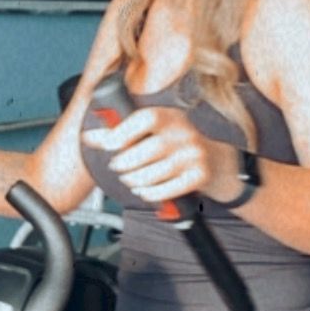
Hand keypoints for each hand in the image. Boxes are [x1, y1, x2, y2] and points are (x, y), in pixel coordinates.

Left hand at [83, 105, 235, 205]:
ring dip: (137, 180)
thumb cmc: (179, 146)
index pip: (147, 117)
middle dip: (127, 163)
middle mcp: (185, 133)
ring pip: (158, 172)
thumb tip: (89, 136)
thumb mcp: (155, 133)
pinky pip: (170, 189)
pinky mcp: (200, 176)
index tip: (108, 145)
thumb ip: (121, 134)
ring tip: (131, 180)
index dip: (124, 131)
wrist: (220, 163)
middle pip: (150, 149)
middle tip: (118, 168)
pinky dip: (152, 193)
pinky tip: (146, 191)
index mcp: (171, 117)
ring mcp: (195, 155)